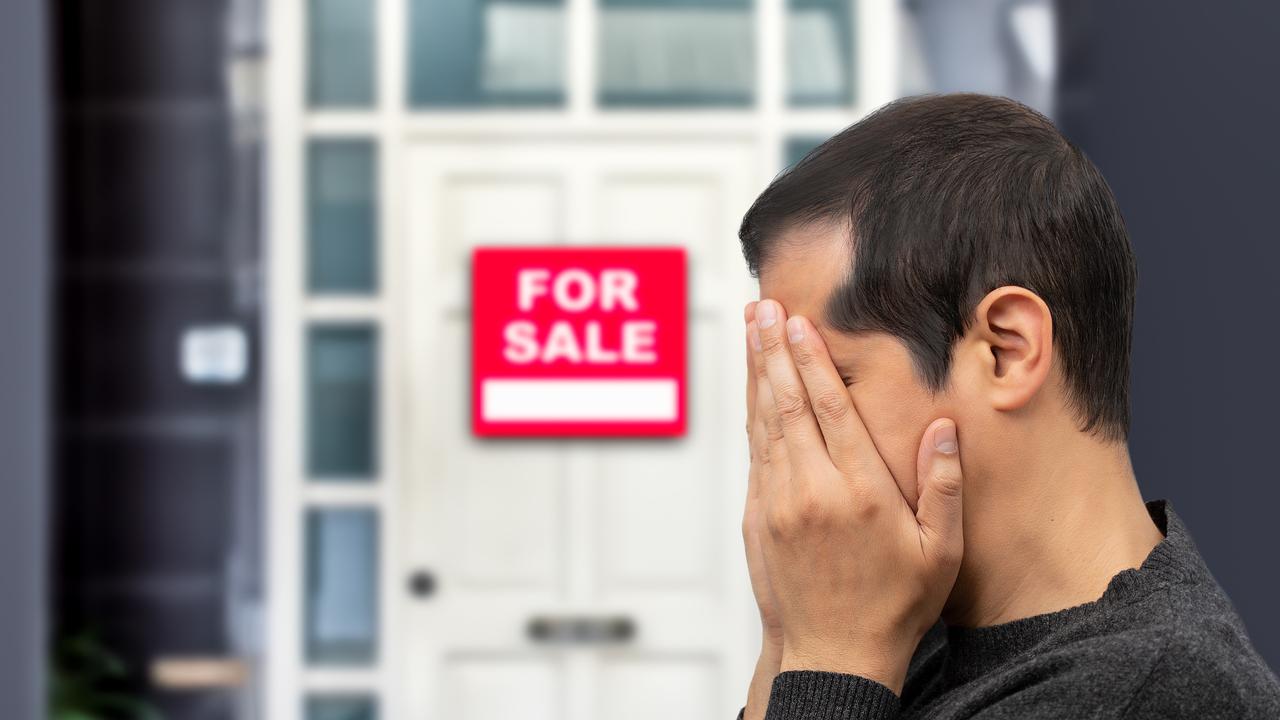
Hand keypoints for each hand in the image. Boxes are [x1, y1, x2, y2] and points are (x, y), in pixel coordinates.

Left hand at [747, 298, 964, 694]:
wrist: (833, 656)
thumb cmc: (894, 605)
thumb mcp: (939, 552)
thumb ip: (943, 486)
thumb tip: (942, 428)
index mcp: (860, 490)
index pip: (830, 408)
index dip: (811, 359)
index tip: (797, 322)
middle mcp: (812, 489)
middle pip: (788, 403)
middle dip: (773, 350)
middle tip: (761, 308)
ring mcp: (778, 503)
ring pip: (764, 423)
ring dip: (756, 373)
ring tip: (749, 332)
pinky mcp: (758, 518)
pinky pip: (753, 455)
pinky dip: (751, 416)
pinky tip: (752, 391)